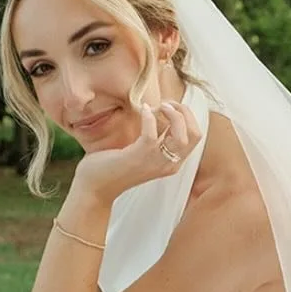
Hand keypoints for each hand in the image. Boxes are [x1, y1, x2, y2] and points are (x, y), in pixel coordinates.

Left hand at [70, 100, 201, 207]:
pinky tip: (143, 109)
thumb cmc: (114, 167)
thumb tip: (158, 113)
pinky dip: (149, 117)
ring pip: (181, 136)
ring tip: (159, 105)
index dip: (186, 116)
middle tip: (166, 104)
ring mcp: (155, 162)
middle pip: (195, 134)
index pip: (195, 136)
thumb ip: (154, 138)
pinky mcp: (139, 157)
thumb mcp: (141, 153)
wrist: (95, 187)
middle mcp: (168, 165)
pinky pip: (152, 133)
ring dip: (173, 113)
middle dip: (184, 112)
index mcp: (172, 163)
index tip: (169, 107)